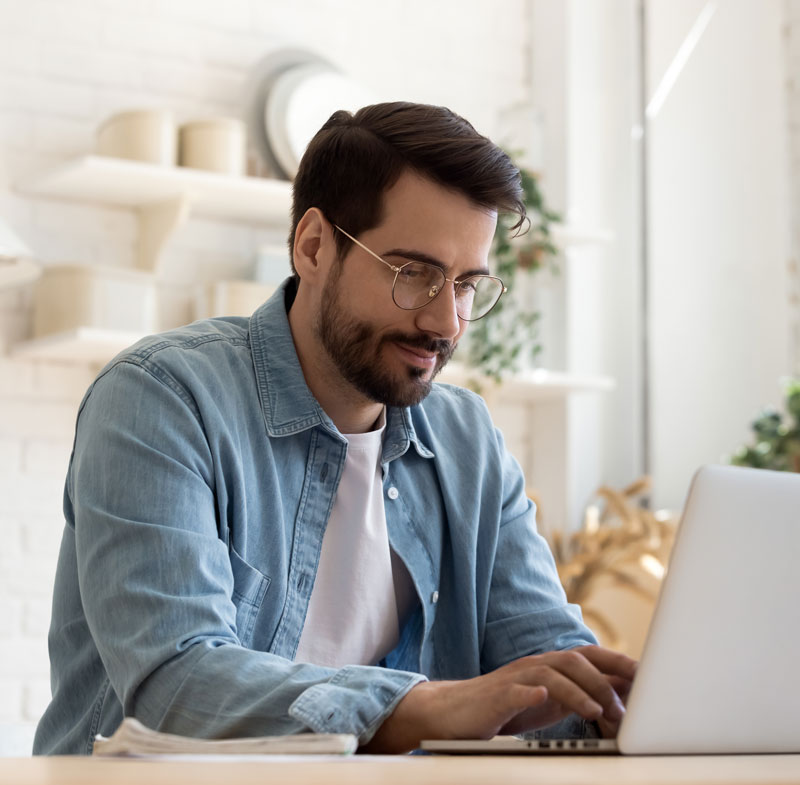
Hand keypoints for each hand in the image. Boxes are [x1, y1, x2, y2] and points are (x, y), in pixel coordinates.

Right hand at [362, 646, 636, 752]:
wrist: (457, 712)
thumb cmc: (506, 707)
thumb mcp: (550, 701)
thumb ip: (580, 694)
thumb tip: (620, 698)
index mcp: (551, 666)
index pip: (590, 656)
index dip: (618, 662)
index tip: (648, 676)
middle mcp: (536, 665)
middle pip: (575, 659)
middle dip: (605, 677)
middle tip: (627, 703)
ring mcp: (516, 678)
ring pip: (552, 673)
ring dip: (579, 691)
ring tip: (598, 711)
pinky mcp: (497, 695)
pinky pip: (516, 690)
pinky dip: (532, 692)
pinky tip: (544, 697)